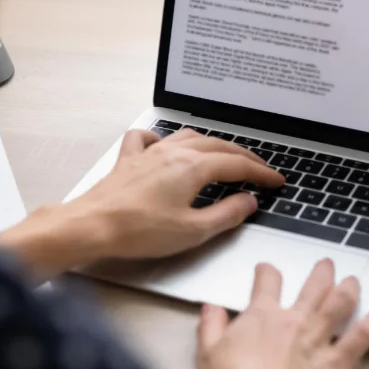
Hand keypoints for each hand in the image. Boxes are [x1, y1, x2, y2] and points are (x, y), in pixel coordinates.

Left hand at [0, 128, 283, 277]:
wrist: (92, 225)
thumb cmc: (139, 230)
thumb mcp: (193, 230)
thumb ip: (226, 214)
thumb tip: (248, 201)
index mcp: (193, 167)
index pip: (237, 165)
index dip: (261, 173)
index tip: (276, 181)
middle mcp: (173, 152)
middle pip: (218, 146)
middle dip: (244, 156)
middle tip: (260, 169)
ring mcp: (150, 152)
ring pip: (189, 137)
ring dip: (213, 144)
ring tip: (225, 155)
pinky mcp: (130, 160)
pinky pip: (150, 138)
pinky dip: (164, 138)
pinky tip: (166, 145)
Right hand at [197, 260, 368, 368]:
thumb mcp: (207, 356)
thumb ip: (211, 327)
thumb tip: (211, 309)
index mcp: (261, 316)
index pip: (267, 282)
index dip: (267, 272)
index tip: (267, 270)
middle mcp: (293, 321)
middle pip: (313, 286)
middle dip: (322, 272)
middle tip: (326, 265)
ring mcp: (318, 340)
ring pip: (340, 303)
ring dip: (349, 288)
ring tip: (354, 281)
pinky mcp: (337, 364)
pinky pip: (361, 337)